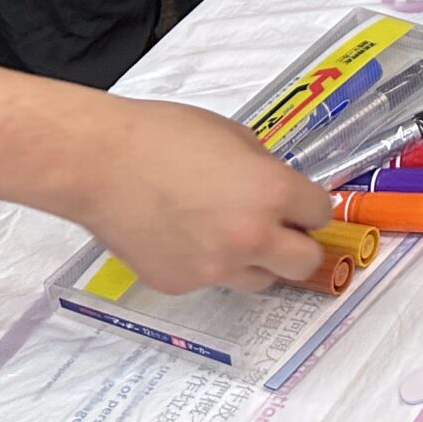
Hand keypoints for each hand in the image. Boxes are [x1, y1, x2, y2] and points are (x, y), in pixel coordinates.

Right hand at [59, 95, 329, 294]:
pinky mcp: (180, 285)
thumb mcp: (236, 138)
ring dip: (258, 262)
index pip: (321, 214)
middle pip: (305, 264)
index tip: (299, 204)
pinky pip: (212, 281)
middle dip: (299, 246)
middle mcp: (251, 239)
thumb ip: (267, 171)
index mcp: (273, 194)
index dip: (311, 206)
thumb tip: (281, 194)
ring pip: (261, 281)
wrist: (100, 163)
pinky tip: (184, 237)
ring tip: (227, 234)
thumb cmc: (166, 136)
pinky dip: (208, 265)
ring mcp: (215, 269)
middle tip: (281, 230)